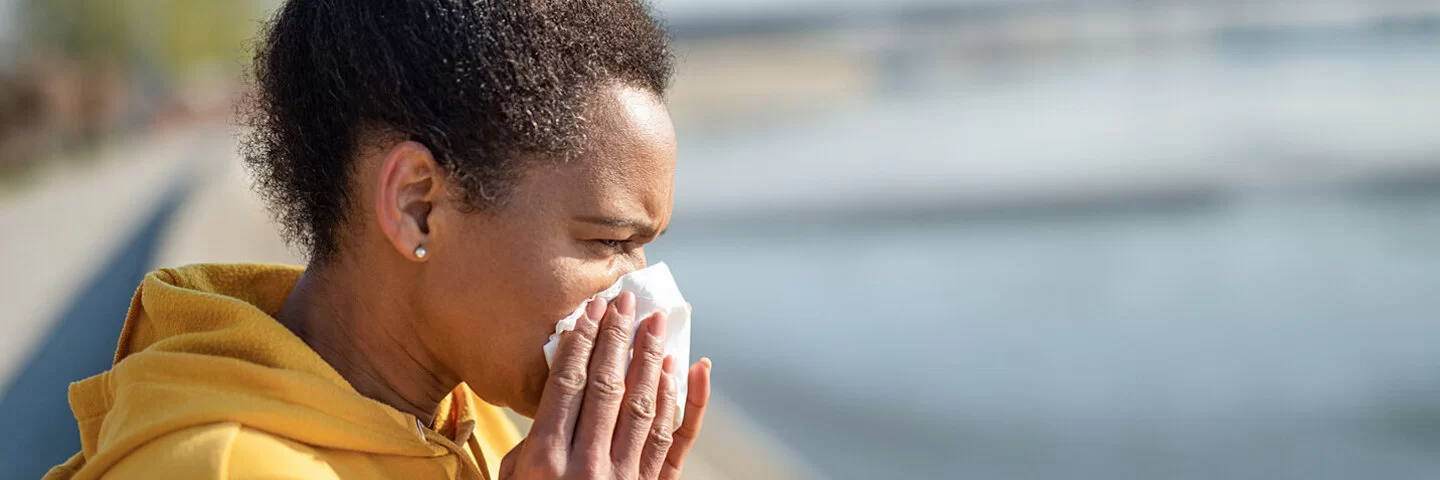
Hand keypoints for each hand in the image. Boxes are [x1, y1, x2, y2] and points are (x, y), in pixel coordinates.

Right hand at [500, 291, 712, 479]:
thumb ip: (533, 442)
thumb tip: (561, 394)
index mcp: (545, 460)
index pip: (567, 384)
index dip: (581, 342)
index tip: (592, 311)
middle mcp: (587, 466)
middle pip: (608, 386)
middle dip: (618, 340)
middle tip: (628, 302)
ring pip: (644, 406)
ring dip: (652, 361)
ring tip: (658, 325)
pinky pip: (672, 441)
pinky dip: (682, 403)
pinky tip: (687, 372)